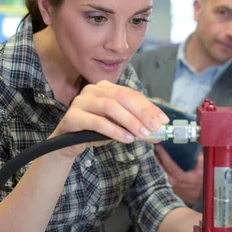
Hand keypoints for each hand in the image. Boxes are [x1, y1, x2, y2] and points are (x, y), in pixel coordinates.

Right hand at [50, 81, 169, 158]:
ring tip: (143, 135)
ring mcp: (81, 101)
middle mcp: (92, 90)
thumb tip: (158, 131)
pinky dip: (114, 130)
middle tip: (155, 128)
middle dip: (142, 113)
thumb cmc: (95, 132)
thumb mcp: (119, 126)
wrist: (68, 144)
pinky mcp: (72, 116)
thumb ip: (136, 125)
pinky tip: (127, 139)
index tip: (163, 121)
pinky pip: (97, 121)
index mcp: (105, 88)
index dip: (149, 107)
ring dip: (130, 121)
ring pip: (110, 106)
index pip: (131, 94)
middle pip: (122, 97)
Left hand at [155, 145, 202, 206]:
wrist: (200, 198)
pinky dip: (158, 171)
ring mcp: (170, 187)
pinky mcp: (169, 189)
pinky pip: (161, 178)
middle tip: (152, 149)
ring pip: (160, 174)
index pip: (169, 165)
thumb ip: (200, 160)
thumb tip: (199, 150)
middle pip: (161, 169)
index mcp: (181, 178)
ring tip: (152, 155)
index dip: (163, 155)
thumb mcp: (203, 171)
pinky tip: (156, 165)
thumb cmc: (202, 184)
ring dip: (156, 165)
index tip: (158, 147)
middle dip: (156, 158)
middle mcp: (173, 183)